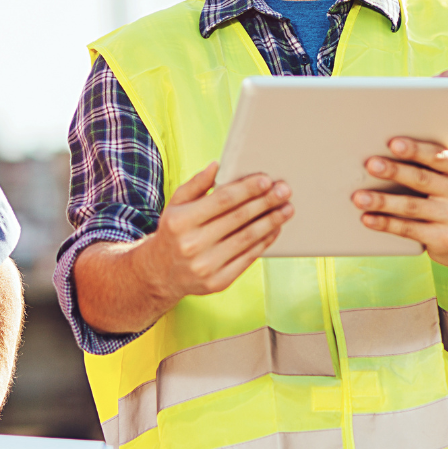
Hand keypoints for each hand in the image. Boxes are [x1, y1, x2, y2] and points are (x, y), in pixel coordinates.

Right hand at [138, 162, 292, 301]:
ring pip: (247, 239)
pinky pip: (247, 258)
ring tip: (287, 209)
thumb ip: (196, 184)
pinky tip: (275, 229)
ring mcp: (205, 266)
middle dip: (265, 202)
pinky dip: (264, 242)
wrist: (160, 273)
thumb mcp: (176, 204)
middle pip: (238, 218)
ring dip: (271, 222)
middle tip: (285, 191)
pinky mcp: (217, 283)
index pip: (222, 200)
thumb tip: (218, 166)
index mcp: (181, 221)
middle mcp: (192, 245)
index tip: (267, 179)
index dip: (247, 189)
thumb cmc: (174, 232)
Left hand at [353, 117, 447, 272]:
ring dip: (382, 200)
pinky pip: (409, 229)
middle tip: (370, 165)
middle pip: (422, 179)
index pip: (439, 157)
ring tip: (358, 196)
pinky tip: (367, 218)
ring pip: (411, 206)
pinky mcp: (445, 240)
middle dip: (394, 171)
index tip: (392, 143)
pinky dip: (386, 223)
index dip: (415, 150)